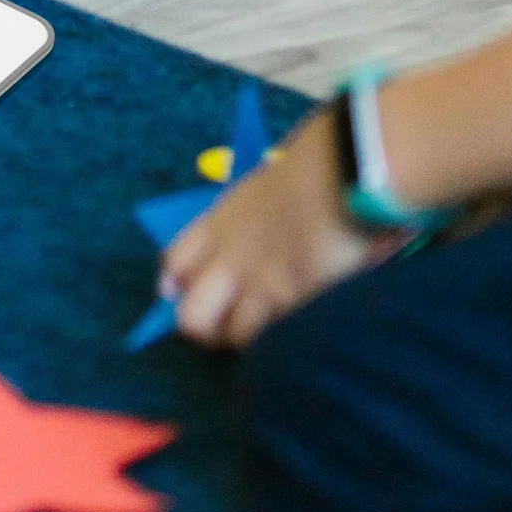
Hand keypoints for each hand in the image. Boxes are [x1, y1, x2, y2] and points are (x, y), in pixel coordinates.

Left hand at [161, 106, 397, 347]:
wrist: (339, 174)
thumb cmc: (310, 169)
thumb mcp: (262, 190)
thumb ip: (249, 218)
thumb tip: (256, 236)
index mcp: (217, 221)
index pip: (173, 262)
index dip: (173, 285)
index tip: (179, 295)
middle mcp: (224, 255)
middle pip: (187, 311)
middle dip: (196, 326)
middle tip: (218, 327)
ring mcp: (251, 280)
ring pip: (217, 332)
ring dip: (230, 339)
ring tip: (251, 335)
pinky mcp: (284, 298)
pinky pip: (259, 335)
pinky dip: (264, 342)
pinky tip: (279, 336)